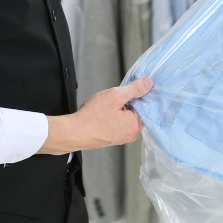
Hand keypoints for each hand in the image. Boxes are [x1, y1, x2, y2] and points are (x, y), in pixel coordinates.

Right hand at [38, 77, 152, 154]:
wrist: (74, 132)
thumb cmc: (93, 116)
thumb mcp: (115, 95)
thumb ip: (134, 89)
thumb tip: (148, 84)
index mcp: (136, 125)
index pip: (144, 105)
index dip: (133, 95)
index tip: (122, 93)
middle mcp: (131, 135)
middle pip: (134, 111)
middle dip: (124, 103)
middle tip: (111, 101)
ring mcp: (121, 138)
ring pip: (124, 117)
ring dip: (117, 109)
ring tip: (104, 108)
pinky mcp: (112, 139)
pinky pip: (117, 124)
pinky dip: (111, 117)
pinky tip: (102, 114)